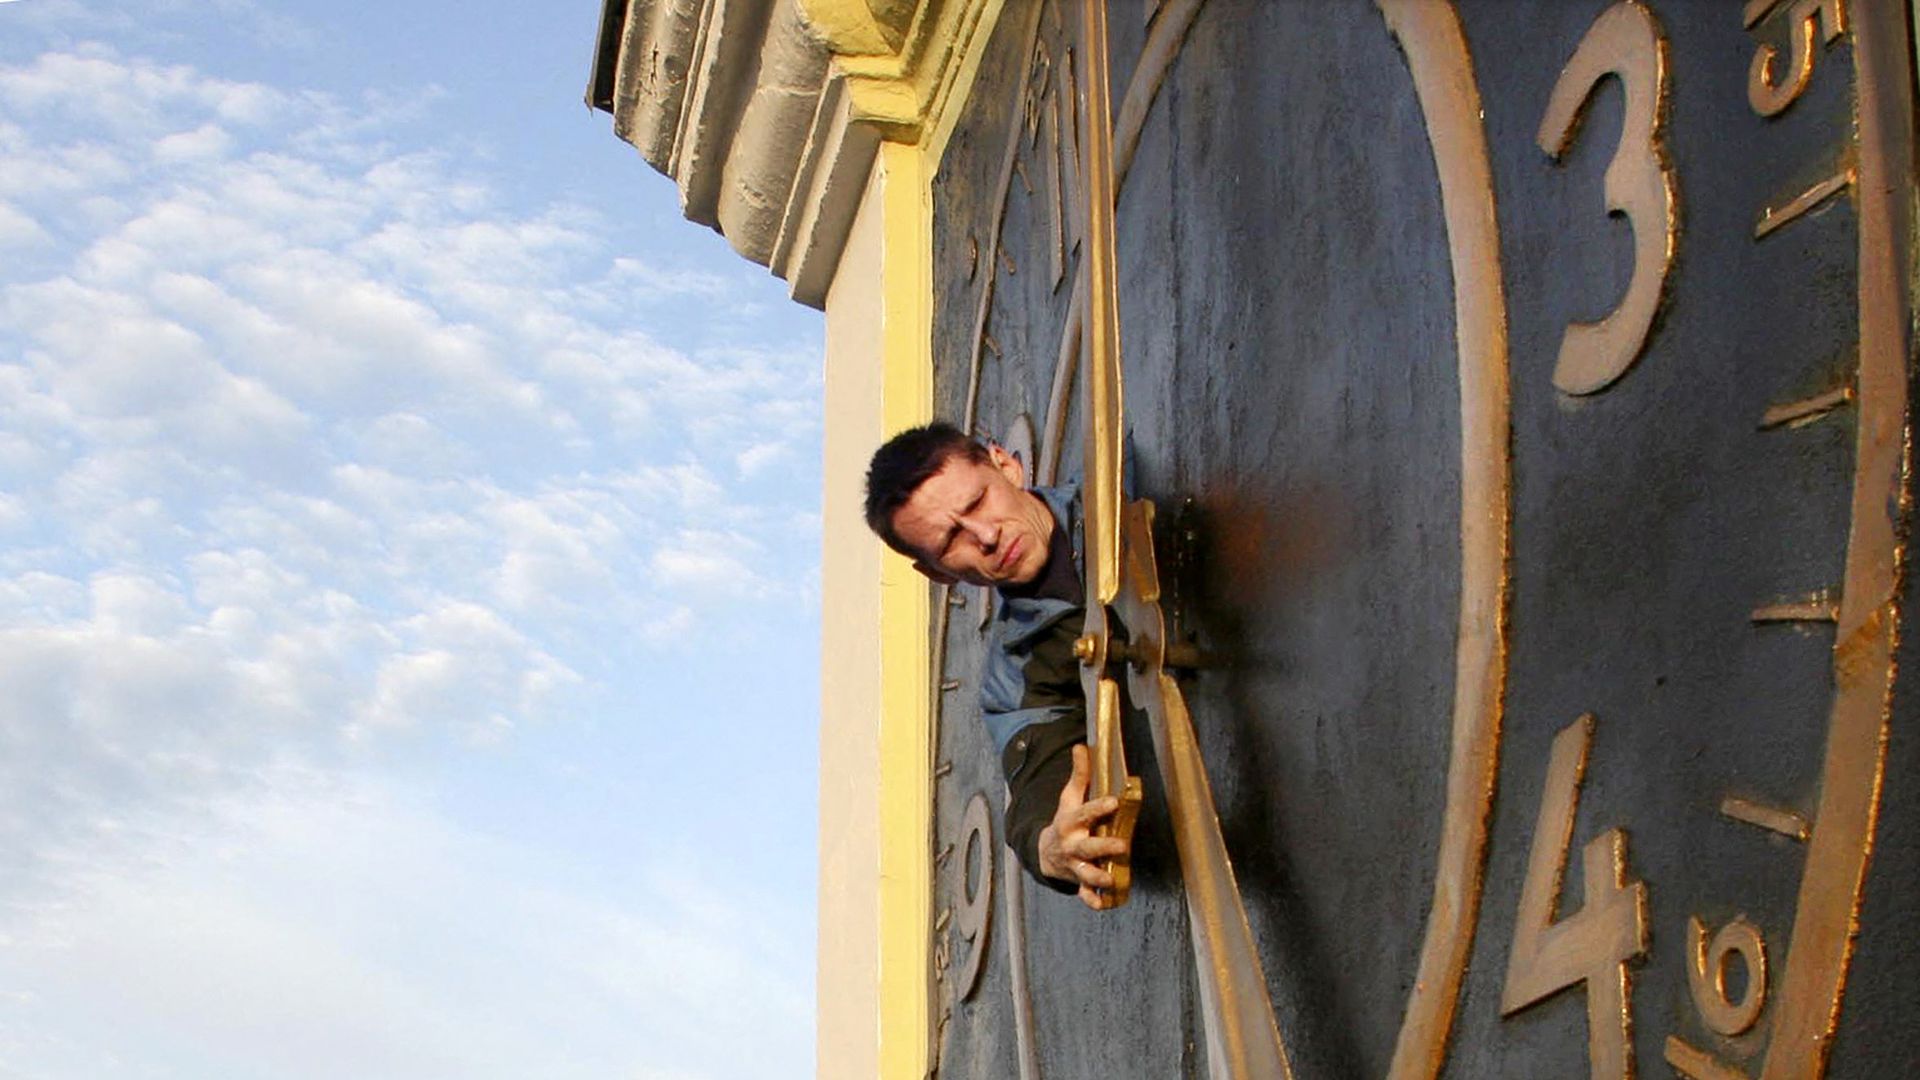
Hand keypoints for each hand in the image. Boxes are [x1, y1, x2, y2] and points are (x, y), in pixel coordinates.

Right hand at [1036, 743, 1130, 909]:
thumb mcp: (1069, 798)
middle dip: (1103, 847)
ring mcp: (1074, 865)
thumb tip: (1082, 746)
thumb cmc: (1065, 821)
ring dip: (1097, 877)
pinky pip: (1084, 894)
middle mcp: (1072, 845)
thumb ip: (1079, 774)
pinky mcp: (1078, 881)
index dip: (1099, 807)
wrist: (1045, 852)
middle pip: (1087, 847)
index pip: (1085, 813)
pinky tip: (1103, 904)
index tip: (1114, 801)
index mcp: (1071, 822)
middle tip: (1122, 846)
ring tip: (1111, 879)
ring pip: (1085, 873)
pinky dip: (1092, 900)